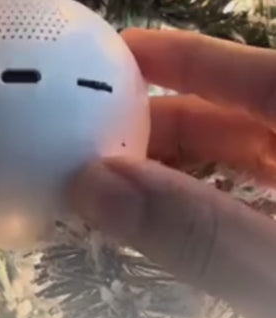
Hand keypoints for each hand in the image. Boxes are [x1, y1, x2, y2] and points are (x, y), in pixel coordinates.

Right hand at [69, 29, 275, 317]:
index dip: (180, 57)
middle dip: (160, 123)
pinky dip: (194, 205)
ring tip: (111, 180)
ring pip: (234, 164)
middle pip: (233, 116)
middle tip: (94, 141)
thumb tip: (95, 186)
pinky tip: (157, 217)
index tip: (114, 60)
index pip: (250, 74)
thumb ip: (196, 232)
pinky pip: (238, 202)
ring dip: (170, 168)